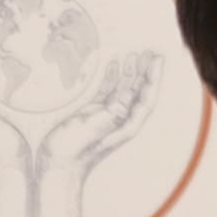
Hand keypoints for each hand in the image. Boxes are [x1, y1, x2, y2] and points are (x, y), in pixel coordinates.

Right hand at [36, 53, 161, 172]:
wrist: (58, 166)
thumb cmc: (77, 151)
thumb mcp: (97, 127)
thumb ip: (114, 109)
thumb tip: (131, 91)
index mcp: (126, 124)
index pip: (146, 97)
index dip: (153, 77)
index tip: (158, 58)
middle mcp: (120, 119)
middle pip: (138, 91)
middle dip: (145, 71)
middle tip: (151, 50)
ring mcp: (107, 115)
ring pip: (123, 89)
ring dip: (130, 71)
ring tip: (135, 53)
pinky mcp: (93, 113)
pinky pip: (107, 91)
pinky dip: (111, 77)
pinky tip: (113, 64)